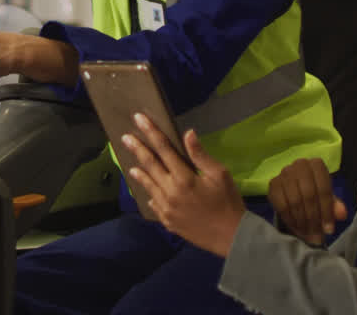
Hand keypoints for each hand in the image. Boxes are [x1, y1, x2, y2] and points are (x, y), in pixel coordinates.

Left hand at [121, 114, 244, 257]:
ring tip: (131, 164)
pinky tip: (147, 190)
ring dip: (139, 173)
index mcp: (184, 178)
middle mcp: (170, 192)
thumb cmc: (228, 202)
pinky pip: (154, 204)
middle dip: (138, 149)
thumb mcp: (220, 174)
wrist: (231, 237)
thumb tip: (188, 133)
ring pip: (149, 186)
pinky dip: (150, 194)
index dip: (151, 132)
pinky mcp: (167, 221)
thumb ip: (200, 155)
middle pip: (150, 165)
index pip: (163, 149)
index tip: (139, 119)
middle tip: (125, 138)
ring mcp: (166, 208)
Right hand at [267, 157, 347, 245]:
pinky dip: (290, 219)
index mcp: (317, 165)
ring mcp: (284, 173)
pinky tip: (296, 226)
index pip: (323, 189)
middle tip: (316, 233)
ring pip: (295, 200)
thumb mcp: (328, 200)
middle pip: (308, 194)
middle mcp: (300, 164)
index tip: (329, 229)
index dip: (327, 211)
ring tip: (307, 232)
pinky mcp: (273, 184)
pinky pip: (282, 205)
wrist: (297, 189)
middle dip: (314, 217)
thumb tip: (342, 214)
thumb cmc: (316, 194)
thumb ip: (336, 207)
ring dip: (302, 220)